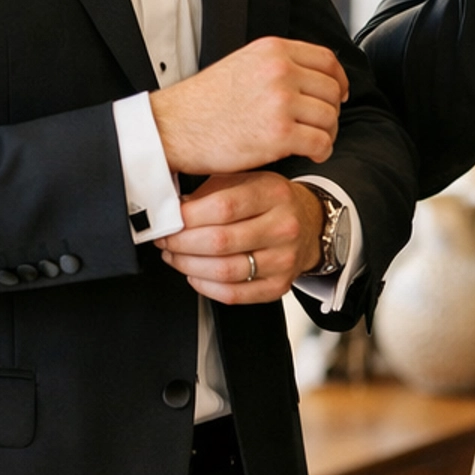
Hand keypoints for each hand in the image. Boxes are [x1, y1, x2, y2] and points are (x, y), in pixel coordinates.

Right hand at [151, 37, 347, 172]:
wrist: (173, 128)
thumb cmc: (202, 103)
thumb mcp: (241, 65)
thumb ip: (276, 65)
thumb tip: (311, 76)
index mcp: (272, 51)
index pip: (326, 59)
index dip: (338, 79)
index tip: (339, 93)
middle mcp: (280, 71)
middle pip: (331, 90)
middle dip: (330, 110)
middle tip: (319, 125)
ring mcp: (281, 101)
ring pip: (330, 117)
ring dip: (326, 133)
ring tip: (311, 141)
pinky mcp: (279, 134)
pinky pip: (321, 142)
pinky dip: (322, 151)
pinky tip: (311, 154)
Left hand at [156, 171, 324, 303]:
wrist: (309, 224)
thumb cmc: (269, 201)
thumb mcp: (246, 179)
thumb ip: (212, 190)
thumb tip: (171, 208)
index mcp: (274, 194)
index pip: (223, 207)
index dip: (187, 217)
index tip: (168, 219)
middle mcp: (284, 227)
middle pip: (220, 241)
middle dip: (181, 243)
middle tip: (165, 239)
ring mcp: (284, 259)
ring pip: (225, 271)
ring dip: (188, 265)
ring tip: (175, 256)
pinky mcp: (279, 286)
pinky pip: (234, 295)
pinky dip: (205, 286)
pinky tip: (195, 273)